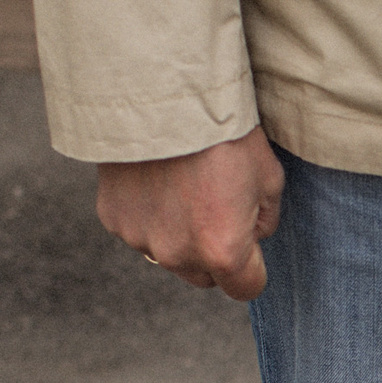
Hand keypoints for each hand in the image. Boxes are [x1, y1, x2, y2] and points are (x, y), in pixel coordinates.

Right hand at [96, 125, 284, 299]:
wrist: (162, 93)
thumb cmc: (223, 132)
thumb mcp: (268, 177)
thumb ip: (264, 220)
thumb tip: (253, 235)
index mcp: (222, 250)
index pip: (246, 288)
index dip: (253, 268)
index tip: (250, 245)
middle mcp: (178, 254)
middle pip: (204, 276)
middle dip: (215, 253)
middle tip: (217, 207)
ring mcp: (140, 238)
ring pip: (169, 254)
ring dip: (179, 235)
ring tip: (184, 186)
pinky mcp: (113, 218)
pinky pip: (140, 230)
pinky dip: (149, 214)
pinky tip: (156, 179)